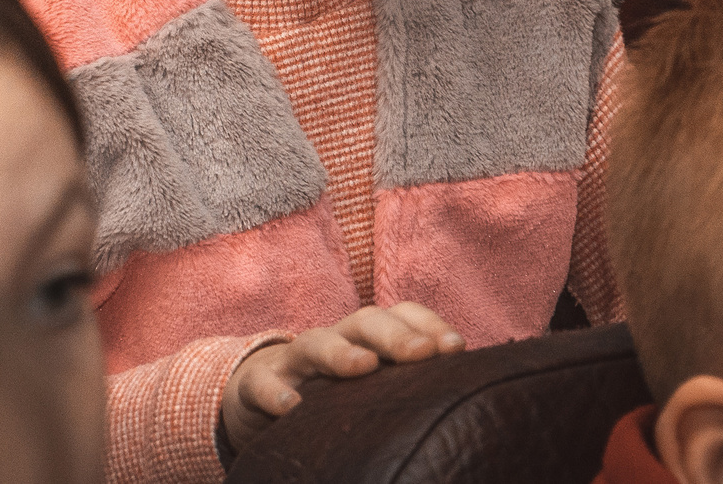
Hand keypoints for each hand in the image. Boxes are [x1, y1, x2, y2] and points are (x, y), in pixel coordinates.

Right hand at [221, 303, 465, 450]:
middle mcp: (334, 340)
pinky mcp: (256, 384)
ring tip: (362, 367)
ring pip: (315, 342)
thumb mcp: (370, 383)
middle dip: (395, 335)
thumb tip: (467, 398)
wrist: (257, 393)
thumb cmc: (330, 391)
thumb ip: (408, 382)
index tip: (457, 347)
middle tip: (422, 354)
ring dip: (339, 352)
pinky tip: (291, 407)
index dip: (428, 324)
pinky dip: (275, 392)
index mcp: (367, 339)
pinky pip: (262, 384)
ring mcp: (293, 361)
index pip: (401, 316)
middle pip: (365, 322)